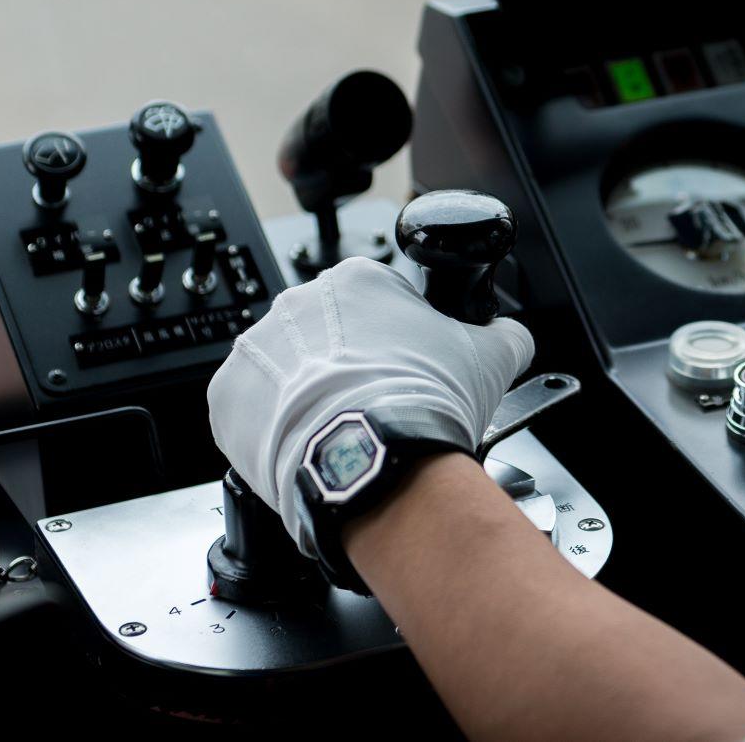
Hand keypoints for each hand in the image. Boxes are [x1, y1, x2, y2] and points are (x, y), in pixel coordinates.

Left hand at [207, 255, 534, 553]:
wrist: (375, 465)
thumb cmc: (422, 407)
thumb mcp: (491, 357)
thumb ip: (505, 334)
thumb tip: (514, 336)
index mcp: (358, 280)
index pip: (378, 297)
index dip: (398, 337)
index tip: (406, 367)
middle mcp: (299, 303)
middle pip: (330, 332)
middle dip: (352, 364)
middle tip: (379, 401)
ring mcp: (258, 349)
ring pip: (289, 368)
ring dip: (312, 392)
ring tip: (346, 428)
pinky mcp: (230, 398)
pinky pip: (253, 407)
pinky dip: (276, 426)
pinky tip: (312, 443)